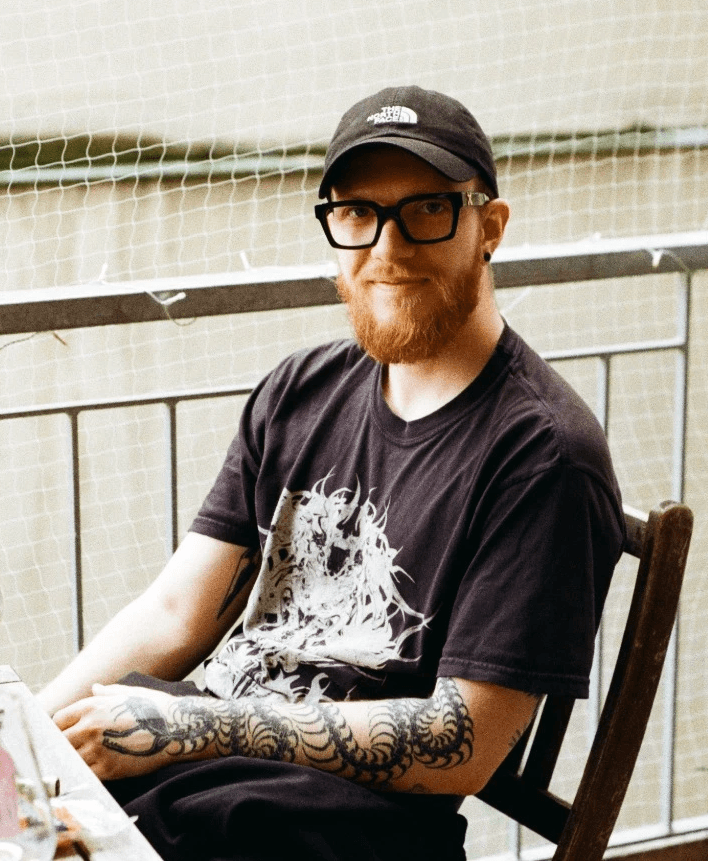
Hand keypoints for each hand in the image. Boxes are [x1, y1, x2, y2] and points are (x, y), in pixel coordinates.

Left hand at [53, 683, 183, 780]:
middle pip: (59, 742)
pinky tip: (95, 770)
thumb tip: (95, 688)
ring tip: (83, 761)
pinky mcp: (108, 769)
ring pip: (70, 761)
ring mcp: (97, 750)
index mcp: (92, 706)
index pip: (58, 720)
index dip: (60, 729)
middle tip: (73, 751)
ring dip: (74, 762)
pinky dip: (87, 774)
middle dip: (64, 747)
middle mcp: (90, 727)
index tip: (66, 735)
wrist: (177, 728)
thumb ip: (108, 692)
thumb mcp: (130, 693)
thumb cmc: (155, 707)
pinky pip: (85, 775)